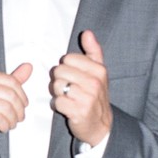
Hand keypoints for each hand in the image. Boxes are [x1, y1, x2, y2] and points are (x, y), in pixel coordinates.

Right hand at [0, 63, 31, 152]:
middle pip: (10, 95)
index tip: (24, 105)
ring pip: (6, 108)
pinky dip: (5, 125)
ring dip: (13, 119)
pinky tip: (4, 127)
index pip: (11, 81)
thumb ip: (12, 80)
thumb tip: (28, 67)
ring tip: (12, 123)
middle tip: (20, 117)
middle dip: (19, 109)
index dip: (22, 95)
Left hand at [50, 30, 111, 145]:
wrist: (101, 124)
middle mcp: (94, 83)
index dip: (66, 68)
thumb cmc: (96, 95)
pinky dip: (59, 106)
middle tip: (70, 89)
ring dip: (59, 93)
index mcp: (99, 70)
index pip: (67, 59)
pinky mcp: (79, 112)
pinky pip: (57, 102)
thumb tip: (87, 33)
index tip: (74, 77)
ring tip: (69, 98)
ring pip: (57, 86)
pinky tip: (68, 108)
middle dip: (60, 80)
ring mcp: (87, 98)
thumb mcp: (98, 72)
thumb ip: (93, 51)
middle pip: (59, 71)